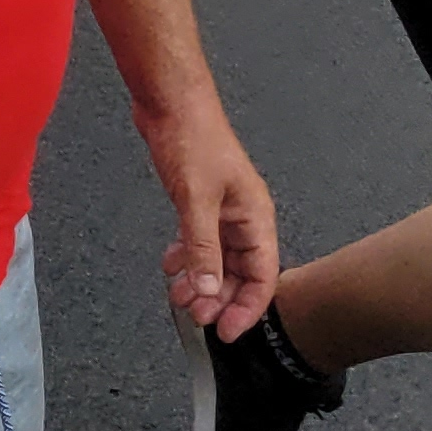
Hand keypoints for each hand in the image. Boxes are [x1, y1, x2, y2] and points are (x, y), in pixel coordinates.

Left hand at [137, 88, 277, 341]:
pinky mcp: (199, 200)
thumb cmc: (192, 136)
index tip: (225, 331)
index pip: (262, 276)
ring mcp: (220, 209)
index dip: (247, 308)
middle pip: (239, 273)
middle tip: (194, 315)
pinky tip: (171, 265)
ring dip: (200, 280)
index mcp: (255, 216)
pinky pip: (199, 240)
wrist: (169, 99)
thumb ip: (203, 248)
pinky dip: (187, 256)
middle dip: (218, 297)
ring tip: (178, 294)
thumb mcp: (196, 199)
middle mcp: (242, 216)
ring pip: (217, 259)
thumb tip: (209, 292)